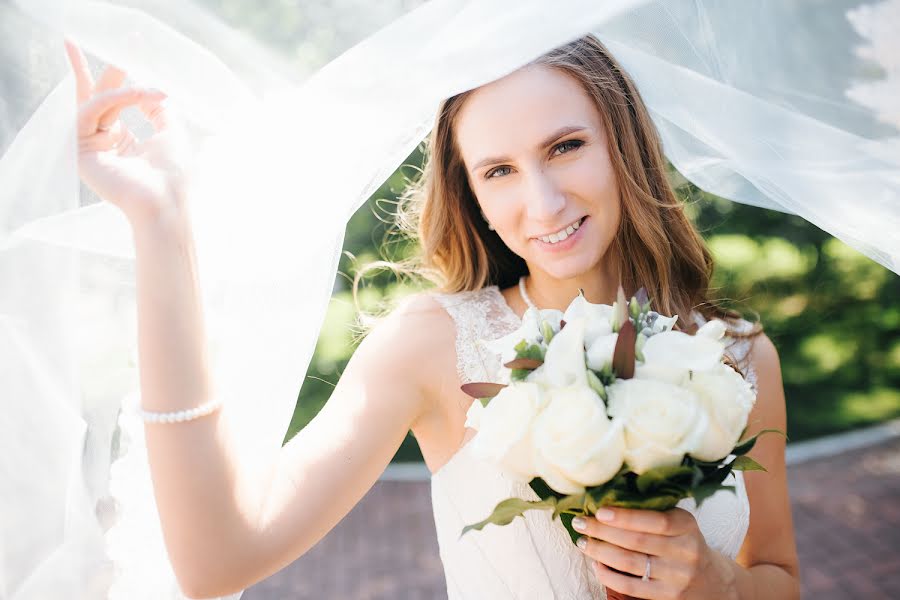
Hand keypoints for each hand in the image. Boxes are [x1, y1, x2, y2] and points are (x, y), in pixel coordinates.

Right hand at [64, 40, 189, 225]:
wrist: (166, 200)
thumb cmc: (173, 173)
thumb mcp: (170, 130)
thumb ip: (157, 106)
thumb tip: (150, 89)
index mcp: (122, 140)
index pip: (114, 102)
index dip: (123, 76)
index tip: (135, 48)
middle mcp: (103, 142)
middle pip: (97, 96)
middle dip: (107, 69)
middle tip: (120, 41)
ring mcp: (90, 146)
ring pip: (99, 100)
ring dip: (126, 89)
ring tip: (149, 91)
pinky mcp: (81, 150)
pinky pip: (92, 111)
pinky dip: (115, 99)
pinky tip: (136, 95)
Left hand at [572, 507, 737, 599]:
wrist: (712, 580)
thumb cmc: (684, 542)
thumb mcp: (679, 521)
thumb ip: (653, 510)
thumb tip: (609, 493)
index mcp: (686, 526)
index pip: (656, 521)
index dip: (626, 517)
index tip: (599, 511)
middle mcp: (685, 551)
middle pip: (637, 542)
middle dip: (602, 532)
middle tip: (580, 523)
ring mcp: (676, 576)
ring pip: (630, 563)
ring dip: (600, 552)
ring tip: (582, 542)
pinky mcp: (667, 596)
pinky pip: (631, 586)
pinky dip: (608, 575)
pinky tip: (596, 564)